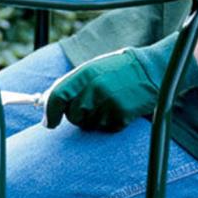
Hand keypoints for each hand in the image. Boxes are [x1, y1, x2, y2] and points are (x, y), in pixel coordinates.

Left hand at [43, 34, 197, 131]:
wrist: (150, 70)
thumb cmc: (116, 70)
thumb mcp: (91, 70)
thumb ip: (69, 85)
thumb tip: (46, 106)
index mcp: (84, 74)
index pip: (57, 97)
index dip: (50, 113)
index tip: (49, 123)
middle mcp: (94, 88)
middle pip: (72, 115)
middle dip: (77, 115)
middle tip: (90, 105)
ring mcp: (108, 102)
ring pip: (88, 124)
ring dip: (94, 119)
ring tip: (107, 102)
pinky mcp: (121, 115)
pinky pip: (106, 128)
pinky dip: (109, 122)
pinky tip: (119, 108)